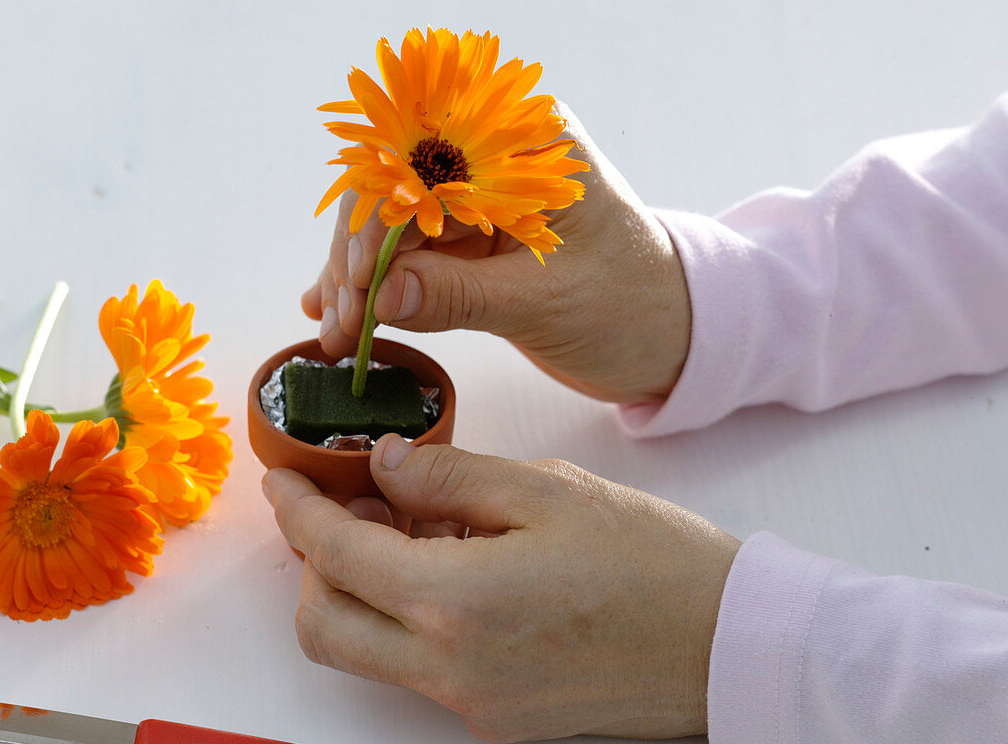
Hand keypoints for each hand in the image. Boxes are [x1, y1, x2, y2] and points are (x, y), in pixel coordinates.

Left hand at [262, 435, 739, 742]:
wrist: (726, 644)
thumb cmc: (651, 561)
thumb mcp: (548, 490)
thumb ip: (450, 476)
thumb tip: (385, 466)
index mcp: (457, 603)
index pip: (336, 557)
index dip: (298, 511)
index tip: (284, 479)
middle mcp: (450, 669)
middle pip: (324, 627)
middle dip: (315, 564)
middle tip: (351, 506)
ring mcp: (471, 703)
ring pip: (367, 652)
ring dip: (362, 591)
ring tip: (415, 525)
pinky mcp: (497, 716)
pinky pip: (419, 669)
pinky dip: (410, 618)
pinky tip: (457, 567)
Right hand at [303, 104, 691, 404]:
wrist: (668, 338)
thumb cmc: (632, 304)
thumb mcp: (547, 301)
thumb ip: (462, 296)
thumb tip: (381, 295)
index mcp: (526, 141)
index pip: (426, 160)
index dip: (380, 216)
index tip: (360, 279)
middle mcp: (494, 159)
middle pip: (396, 191)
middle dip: (361, 257)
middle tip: (344, 321)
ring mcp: (477, 203)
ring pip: (392, 229)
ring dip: (359, 281)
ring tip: (339, 336)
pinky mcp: (469, 246)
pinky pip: (408, 260)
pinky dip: (377, 290)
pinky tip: (342, 316)